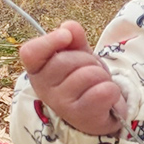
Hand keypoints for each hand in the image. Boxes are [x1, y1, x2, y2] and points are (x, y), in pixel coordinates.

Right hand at [19, 21, 126, 135]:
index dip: (49, 41)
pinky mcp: (81, 116)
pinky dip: (112, 91)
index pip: (31, 52)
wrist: (100, 111)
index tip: (66, 36)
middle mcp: (43, 88)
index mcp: (38, 70)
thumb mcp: (79, 54)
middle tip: (90, 70)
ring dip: (102, 76)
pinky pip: (104, 92)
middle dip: (87, 60)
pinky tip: (106, 98)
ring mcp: (61, 104)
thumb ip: (74, 39)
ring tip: (97, 85)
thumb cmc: (84, 79)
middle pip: (66, 60)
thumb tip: (69, 26)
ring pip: (89, 75)